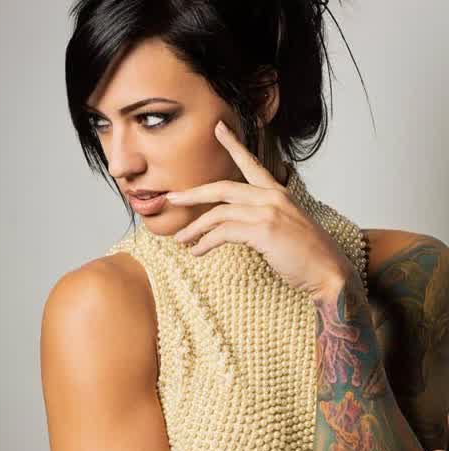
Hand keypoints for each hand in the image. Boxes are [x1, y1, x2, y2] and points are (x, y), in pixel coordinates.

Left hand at [167, 120, 353, 299]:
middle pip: (222, 188)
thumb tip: (236, 225)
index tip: (219, 128)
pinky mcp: (263, 230)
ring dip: (195, 228)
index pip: (252, 164)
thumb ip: (264, 218)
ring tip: (180, 240)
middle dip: (193, 194)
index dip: (234, 145)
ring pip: (218, 213)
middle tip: (171, 198)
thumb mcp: (287, 227)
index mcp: (278, 193)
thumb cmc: (308, 255)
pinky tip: (197, 252)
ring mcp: (267, 212)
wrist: (329, 272)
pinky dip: (206, 243)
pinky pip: (223, 233)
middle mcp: (272, 197)